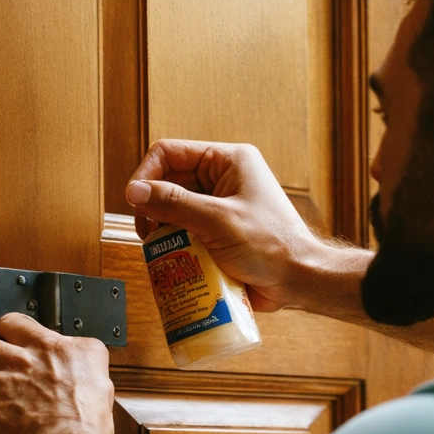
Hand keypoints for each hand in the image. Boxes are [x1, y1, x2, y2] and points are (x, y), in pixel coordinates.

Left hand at [0, 313, 114, 433]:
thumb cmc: (87, 421)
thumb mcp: (101, 376)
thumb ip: (83, 359)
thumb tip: (79, 353)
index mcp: (50, 349)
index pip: (15, 322)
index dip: (10, 333)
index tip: (12, 341)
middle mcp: (21, 362)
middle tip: (6, 376)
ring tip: (0, 404)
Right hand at [126, 140, 325, 312]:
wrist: (298, 280)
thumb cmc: (272, 245)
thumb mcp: (217, 220)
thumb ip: (174, 203)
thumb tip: (135, 191)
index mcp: (228, 161)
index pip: (170, 153)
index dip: (147, 175)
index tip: (135, 202)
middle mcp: (223, 179)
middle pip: (168, 183)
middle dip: (154, 208)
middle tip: (148, 233)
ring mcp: (220, 206)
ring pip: (174, 211)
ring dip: (164, 230)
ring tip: (162, 248)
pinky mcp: (218, 232)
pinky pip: (185, 232)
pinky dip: (175, 245)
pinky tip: (175, 259)